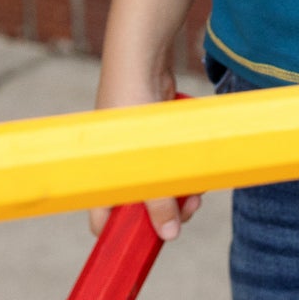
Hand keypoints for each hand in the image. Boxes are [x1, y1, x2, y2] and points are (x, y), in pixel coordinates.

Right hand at [88, 52, 202, 242]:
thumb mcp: (144, 162)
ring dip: (181, 187)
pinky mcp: (154, 137)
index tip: (148, 239)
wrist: (140, 59)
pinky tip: (195, 163)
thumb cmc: (129, 109)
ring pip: (160, 182)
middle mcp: (116, 166)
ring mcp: (136, 151)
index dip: (122, 233)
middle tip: (189, 207)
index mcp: (101, 176)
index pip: (102, 218)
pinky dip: (183, 163)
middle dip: (167, 209)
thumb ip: (157, 201)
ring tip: (197, 188)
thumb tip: (169, 235)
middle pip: (141, 203)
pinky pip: (170, 160)